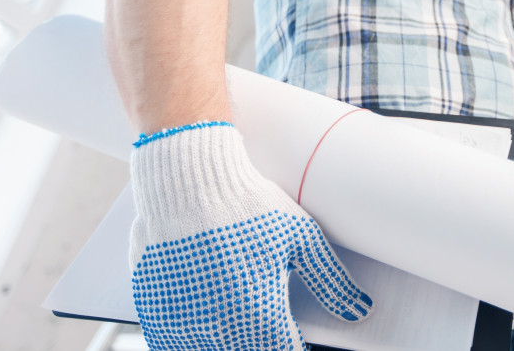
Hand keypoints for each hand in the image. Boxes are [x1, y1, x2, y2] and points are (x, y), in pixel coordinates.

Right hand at [129, 121, 372, 349]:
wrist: (188, 180)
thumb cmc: (248, 205)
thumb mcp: (301, 238)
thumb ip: (332, 282)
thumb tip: (360, 311)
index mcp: (260, 313)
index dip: (294, 349)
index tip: (296, 340)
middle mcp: (217, 327)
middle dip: (261, 344)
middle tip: (266, 326)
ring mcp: (180, 322)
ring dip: (227, 342)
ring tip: (238, 317)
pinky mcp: (152, 311)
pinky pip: (171, 343)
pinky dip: (189, 339)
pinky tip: (204, 318)